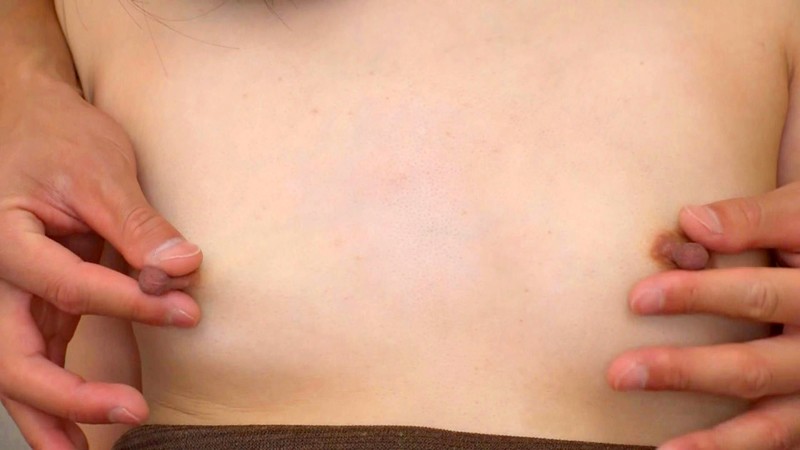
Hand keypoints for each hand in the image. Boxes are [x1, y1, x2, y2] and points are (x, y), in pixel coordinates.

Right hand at [0, 76, 202, 447]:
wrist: (30, 121)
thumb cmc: (60, 139)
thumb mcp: (101, 171)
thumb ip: (139, 224)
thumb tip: (183, 269)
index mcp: (5, 239)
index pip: (68, 286)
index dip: (129, 302)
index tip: (184, 308)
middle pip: (13, 356)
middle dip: (68, 395)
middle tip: (131, 412)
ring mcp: (14, 295)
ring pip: (18, 370)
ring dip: (53, 415)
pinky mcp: (39, 301)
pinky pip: (42, 355)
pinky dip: (60, 394)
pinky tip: (85, 426)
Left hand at [607, 182, 799, 448]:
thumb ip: (754, 220)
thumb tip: (691, 223)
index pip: (757, 296)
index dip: (698, 296)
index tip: (636, 299)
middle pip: (754, 368)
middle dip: (685, 372)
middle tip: (619, 373)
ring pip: (772, 425)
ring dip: (713, 441)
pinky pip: (778, 442)